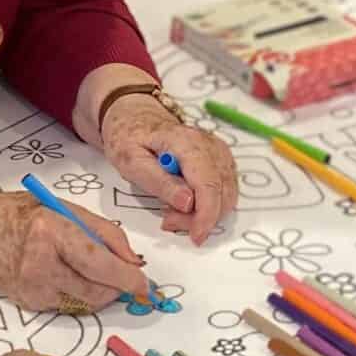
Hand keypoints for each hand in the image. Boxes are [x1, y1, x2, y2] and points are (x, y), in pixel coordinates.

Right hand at [0, 191, 149, 310]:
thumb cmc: (24, 216)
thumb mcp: (65, 209)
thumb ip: (104, 232)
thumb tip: (134, 261)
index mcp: (52, 231)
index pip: (99, 263)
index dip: (127, 277)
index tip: (144, 283)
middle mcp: (40, 262)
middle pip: (97, 289)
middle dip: (119, 288)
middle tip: (126, 280)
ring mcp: (33, 287)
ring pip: (87, 302)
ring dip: (101, 292)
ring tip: (93, 272)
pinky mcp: (30, 303)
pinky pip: (69, 305)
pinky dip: (78, 294)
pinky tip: (66, 277)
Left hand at [98, 93, 239, 245]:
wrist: (136, 119)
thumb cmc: (130, 138)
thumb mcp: (131, 161)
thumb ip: (159, 182)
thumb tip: (188, 202)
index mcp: (187, 143)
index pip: (209, 184)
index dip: (206, 215)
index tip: (196, 236)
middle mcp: (211, 146)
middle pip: (220, 194)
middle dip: (198, 217)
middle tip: (167, 220)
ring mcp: (220, 154)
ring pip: (226, 197)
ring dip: (202, 214)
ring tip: (171, 211)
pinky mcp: (222, 162)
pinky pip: (224, 192)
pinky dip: (208, 206)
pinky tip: (184, 203)